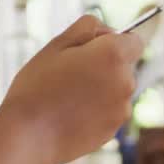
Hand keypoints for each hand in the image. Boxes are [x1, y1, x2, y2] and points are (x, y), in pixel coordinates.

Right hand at [0, 15, 144, 163]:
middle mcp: (126, 82)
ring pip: (116, 90)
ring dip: (100, 88)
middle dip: (105, 65)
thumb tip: (106, 30)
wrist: (28, 136)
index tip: (90, 48)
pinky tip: (69, 114)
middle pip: (125, 66)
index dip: (114, 40)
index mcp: (114, 55)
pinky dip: (95, 110)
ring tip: (66, 97)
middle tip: (70, 73)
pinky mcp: (114, 130)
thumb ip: (86, 27)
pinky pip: (109, 112)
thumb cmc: (38, 86)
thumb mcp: (56, 45)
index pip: (135, 40)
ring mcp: (122, 109)